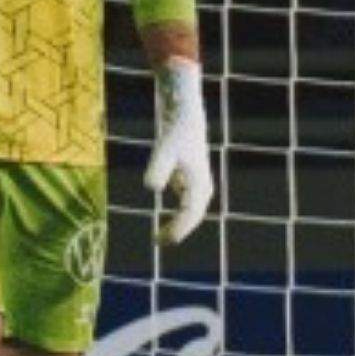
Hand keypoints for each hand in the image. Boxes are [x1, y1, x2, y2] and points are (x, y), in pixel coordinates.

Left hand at [145, 58, 212, 244]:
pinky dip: (176, 217)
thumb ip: (158, 167)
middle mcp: (202, 186)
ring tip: (160, 238)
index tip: (164, 240)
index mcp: (200, 183)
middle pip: (192, 216)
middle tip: (158, 242)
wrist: (183, 113)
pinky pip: (185, 206)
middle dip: (177, 231)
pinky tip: (164, 226)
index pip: (190, 214)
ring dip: (177, 226)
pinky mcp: (188, 179)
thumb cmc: (175, 131)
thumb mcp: (163, 149)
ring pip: (189, 213)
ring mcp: (196, 184)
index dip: (178, 229)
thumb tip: (152, 187)